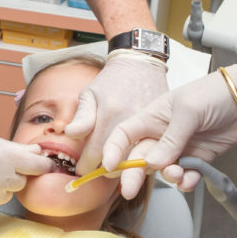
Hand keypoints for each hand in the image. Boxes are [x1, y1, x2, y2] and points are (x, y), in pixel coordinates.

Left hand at [65, 50, 167, 175]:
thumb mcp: (90, 93)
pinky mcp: (167, 127)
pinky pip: (156, 153)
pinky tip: (134, 161)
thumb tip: (70, 135)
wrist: (140, 64)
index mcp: (110, 115)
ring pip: (140, 162)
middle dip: (106, 173)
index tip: (82, 170)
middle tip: (97, 173)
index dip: (87, 166)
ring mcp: (153, 125)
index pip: (97, 154)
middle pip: (119, 164)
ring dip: (127, 171)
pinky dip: (145, 161)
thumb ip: (81, 117)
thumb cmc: (112, 80)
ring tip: (115, 170)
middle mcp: (132, 122)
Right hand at [102, 54, 236, 191]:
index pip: (124, 135)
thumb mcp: (187, 111)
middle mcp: (161, 134)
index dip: (114, 150)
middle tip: (129, 190)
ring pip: (163, 169)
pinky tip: (189, 180)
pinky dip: (186, 181)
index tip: (110, 167)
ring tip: (177, 174)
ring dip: (166, 176)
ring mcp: (179, 147)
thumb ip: (170, 139)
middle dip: (134, 174)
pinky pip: (186, 174)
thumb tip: (152, 163)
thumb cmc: (212, 93)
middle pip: (140, 157)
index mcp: (151, 117)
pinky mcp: (197, 157)